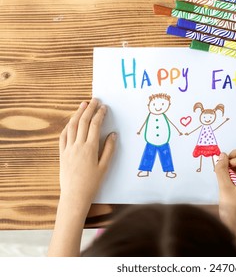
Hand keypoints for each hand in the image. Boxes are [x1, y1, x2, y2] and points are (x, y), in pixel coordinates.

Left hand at [59, 98, 115, 216]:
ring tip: (83, 105)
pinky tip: (72, 121)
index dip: (100, 114)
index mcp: (90, 148)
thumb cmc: (92, 183)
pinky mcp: (62, 153)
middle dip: (89, 109)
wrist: (74, 195)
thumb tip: (113, 134)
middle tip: (95, 100)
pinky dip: (68, 126)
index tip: (104, 107)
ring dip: (77, 113)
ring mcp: (68, 149)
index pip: (95, 126)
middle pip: (83, 122)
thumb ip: (109, 149)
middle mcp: (77, 146)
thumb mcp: (104, 167)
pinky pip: (63, 136)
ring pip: (72, 126)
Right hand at [214, 150, 235, 232]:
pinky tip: (228, 180)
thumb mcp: (224, 187)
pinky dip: (234, 170)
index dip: (235, 156)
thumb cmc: (232, 209)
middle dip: (234, 158)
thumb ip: (222, 170)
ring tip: (225, 176)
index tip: (226, 167)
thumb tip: (221, 155)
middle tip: (224, 169)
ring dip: (233, 165)